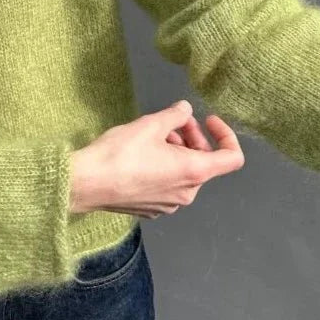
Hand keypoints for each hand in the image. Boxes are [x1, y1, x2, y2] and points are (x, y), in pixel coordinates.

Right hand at [69, 100, 243, 218]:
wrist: (87, 183)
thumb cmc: (121, 153)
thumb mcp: (151, 125)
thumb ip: (175, 115)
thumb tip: (186, 110)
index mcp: (194, 172)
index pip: (232, 158)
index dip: (226, 135)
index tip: (207, 120)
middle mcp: (187, 193)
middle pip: (204, 162)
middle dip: (192, 137)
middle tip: (172, 121)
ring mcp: (169, 205)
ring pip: (184, 173)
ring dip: (177, 151)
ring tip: (152, 136)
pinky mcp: (151, 209)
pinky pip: (168, 184)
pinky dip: (164, 167)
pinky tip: (141, 155)